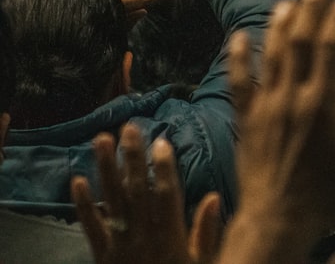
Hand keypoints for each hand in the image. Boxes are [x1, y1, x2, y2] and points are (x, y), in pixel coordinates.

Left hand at [71, 123, 220, 263]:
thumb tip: (213, 196)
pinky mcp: (103, 257)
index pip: (166, 195)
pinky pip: (91, 229)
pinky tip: (76, 181)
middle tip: (129, 128)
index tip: (161, 140)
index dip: (164, 167)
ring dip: (105, 170)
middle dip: (133, 158)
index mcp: (170, 239)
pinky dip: (82, 205)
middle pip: (136, 191)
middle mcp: (143, 238)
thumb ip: (206, 233)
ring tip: (101, 140)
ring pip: (113, 202)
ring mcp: (120, 247)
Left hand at [223, 0, 334, 255]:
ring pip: (271, 55)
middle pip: (300, 42)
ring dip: (279, 26)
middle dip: (310, 10)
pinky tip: (238, 37)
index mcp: (324, 103)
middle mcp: (293, 97)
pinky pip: (240, 83)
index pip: (332, 48)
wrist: (279, 220)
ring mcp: (266, 107)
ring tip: (288, 3)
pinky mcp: (247, 121)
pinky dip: (239, 58)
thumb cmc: (329, 194)